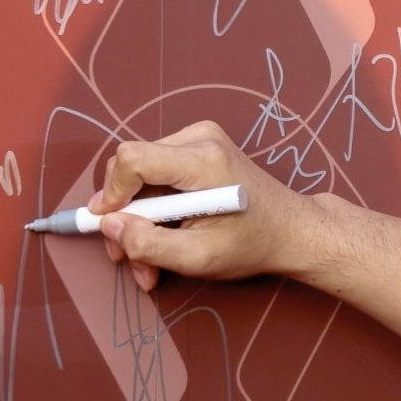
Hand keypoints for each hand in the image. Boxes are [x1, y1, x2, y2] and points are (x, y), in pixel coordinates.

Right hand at [95, 120, 303, 298]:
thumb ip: (149, 244)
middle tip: (128, 259)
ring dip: (138, 220)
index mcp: (203, 160)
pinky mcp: (198, 147)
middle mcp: (199, 138)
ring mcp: (199, 138)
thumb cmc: (253, 245)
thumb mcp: (199, 258)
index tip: (108, 227)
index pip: (132, 159)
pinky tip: (163, 238)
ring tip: (149, 262)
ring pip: (140, 174)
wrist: (292, 230)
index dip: (112, 193)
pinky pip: (156, 174)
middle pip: (132, 166)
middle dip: (125, 216)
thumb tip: (109, 225)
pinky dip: (153, 209)